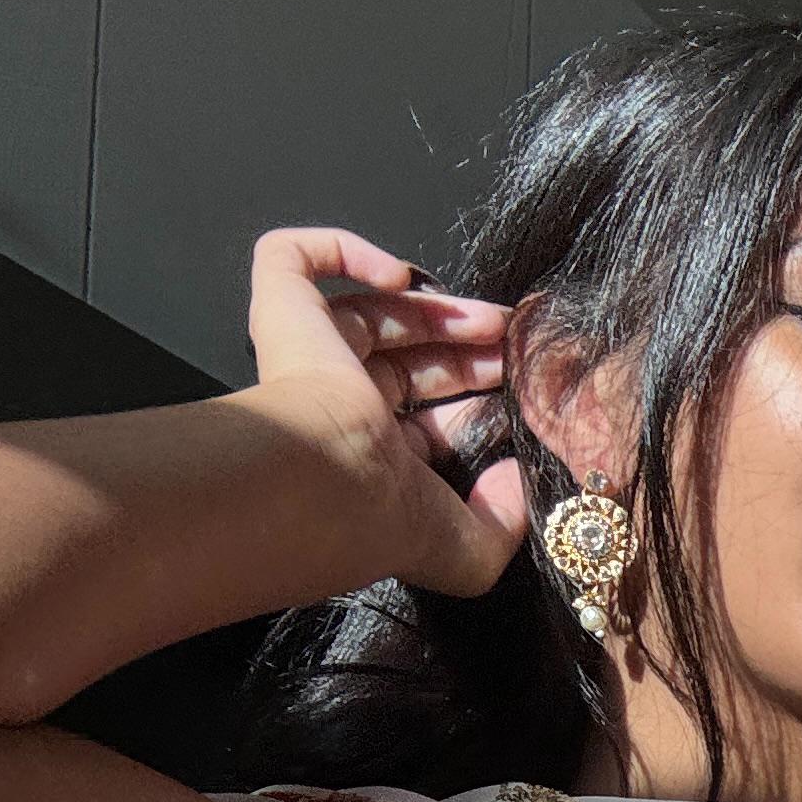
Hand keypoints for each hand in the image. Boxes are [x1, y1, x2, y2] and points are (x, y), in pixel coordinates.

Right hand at [241, 226, 527, 599]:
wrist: (322, 481)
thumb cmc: (384, 520)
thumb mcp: (469, 549)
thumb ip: (506, 521)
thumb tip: (520, 480)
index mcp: (370, 457)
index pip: (426, 416)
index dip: (474, 398)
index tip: (521, 390)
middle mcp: (334, 405)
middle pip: (405, 358)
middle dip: (465, 346)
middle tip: (513, 343)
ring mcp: (305, 354)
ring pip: (369, 310)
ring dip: (434, 307)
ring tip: (491, 319)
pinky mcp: (280, 309)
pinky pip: (293, 258)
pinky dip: (345, 251)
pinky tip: (397, 274)